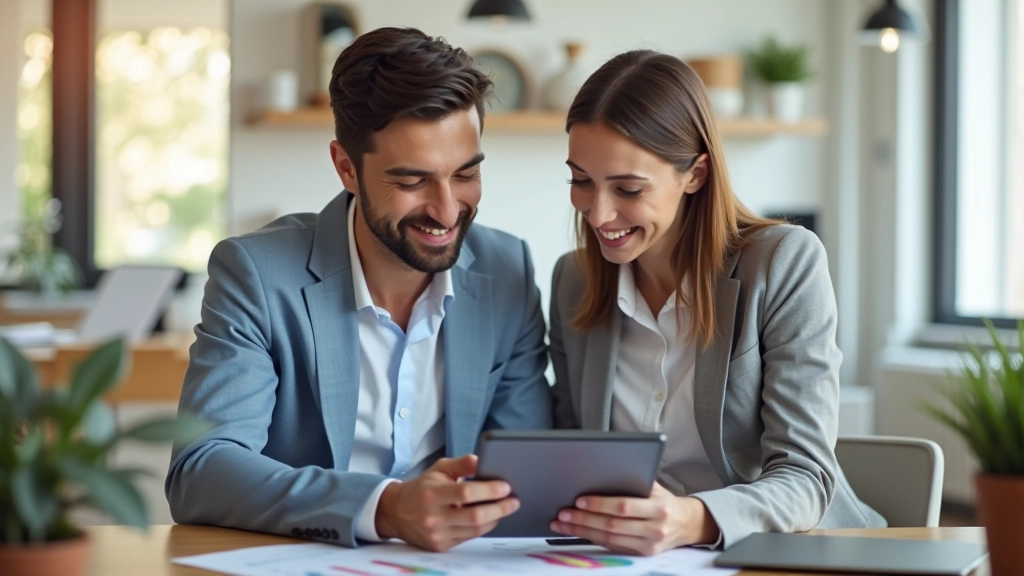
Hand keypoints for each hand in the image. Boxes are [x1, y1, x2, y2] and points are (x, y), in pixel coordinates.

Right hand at [375, 454, 519, 550]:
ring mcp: (437, 534)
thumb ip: (462, 464)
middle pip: (474, 516)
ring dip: (495, 518)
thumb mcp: (439, 469)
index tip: (506, 487)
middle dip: (500, 508)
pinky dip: (483, 527)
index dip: (489, 490)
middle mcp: (433, 516)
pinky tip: (491, 517)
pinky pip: (469, 537)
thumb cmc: (422, 487)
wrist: (396, 512)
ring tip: (506, 507)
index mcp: (432, 493)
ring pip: (475, 529)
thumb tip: (483, 460)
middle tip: (514, 500)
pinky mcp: (440, 545)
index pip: (465, 493)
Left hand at [549, 483, 718, 555]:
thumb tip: (600, 473)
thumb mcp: (655, 488)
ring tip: (562, 523)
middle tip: (563, 513)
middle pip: (612, 525)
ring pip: (609, 539)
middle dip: (584, 519)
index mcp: (659, 508)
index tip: (580, 499)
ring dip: (582, 531)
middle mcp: (655, 529)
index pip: (624, 506)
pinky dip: (592, 538)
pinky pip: (612, 547)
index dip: (600, 504)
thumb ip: (633, 482)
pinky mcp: (641, 555)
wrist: (686, 524)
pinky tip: (577, 531)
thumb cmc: (665, 500)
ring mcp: (648, 545)